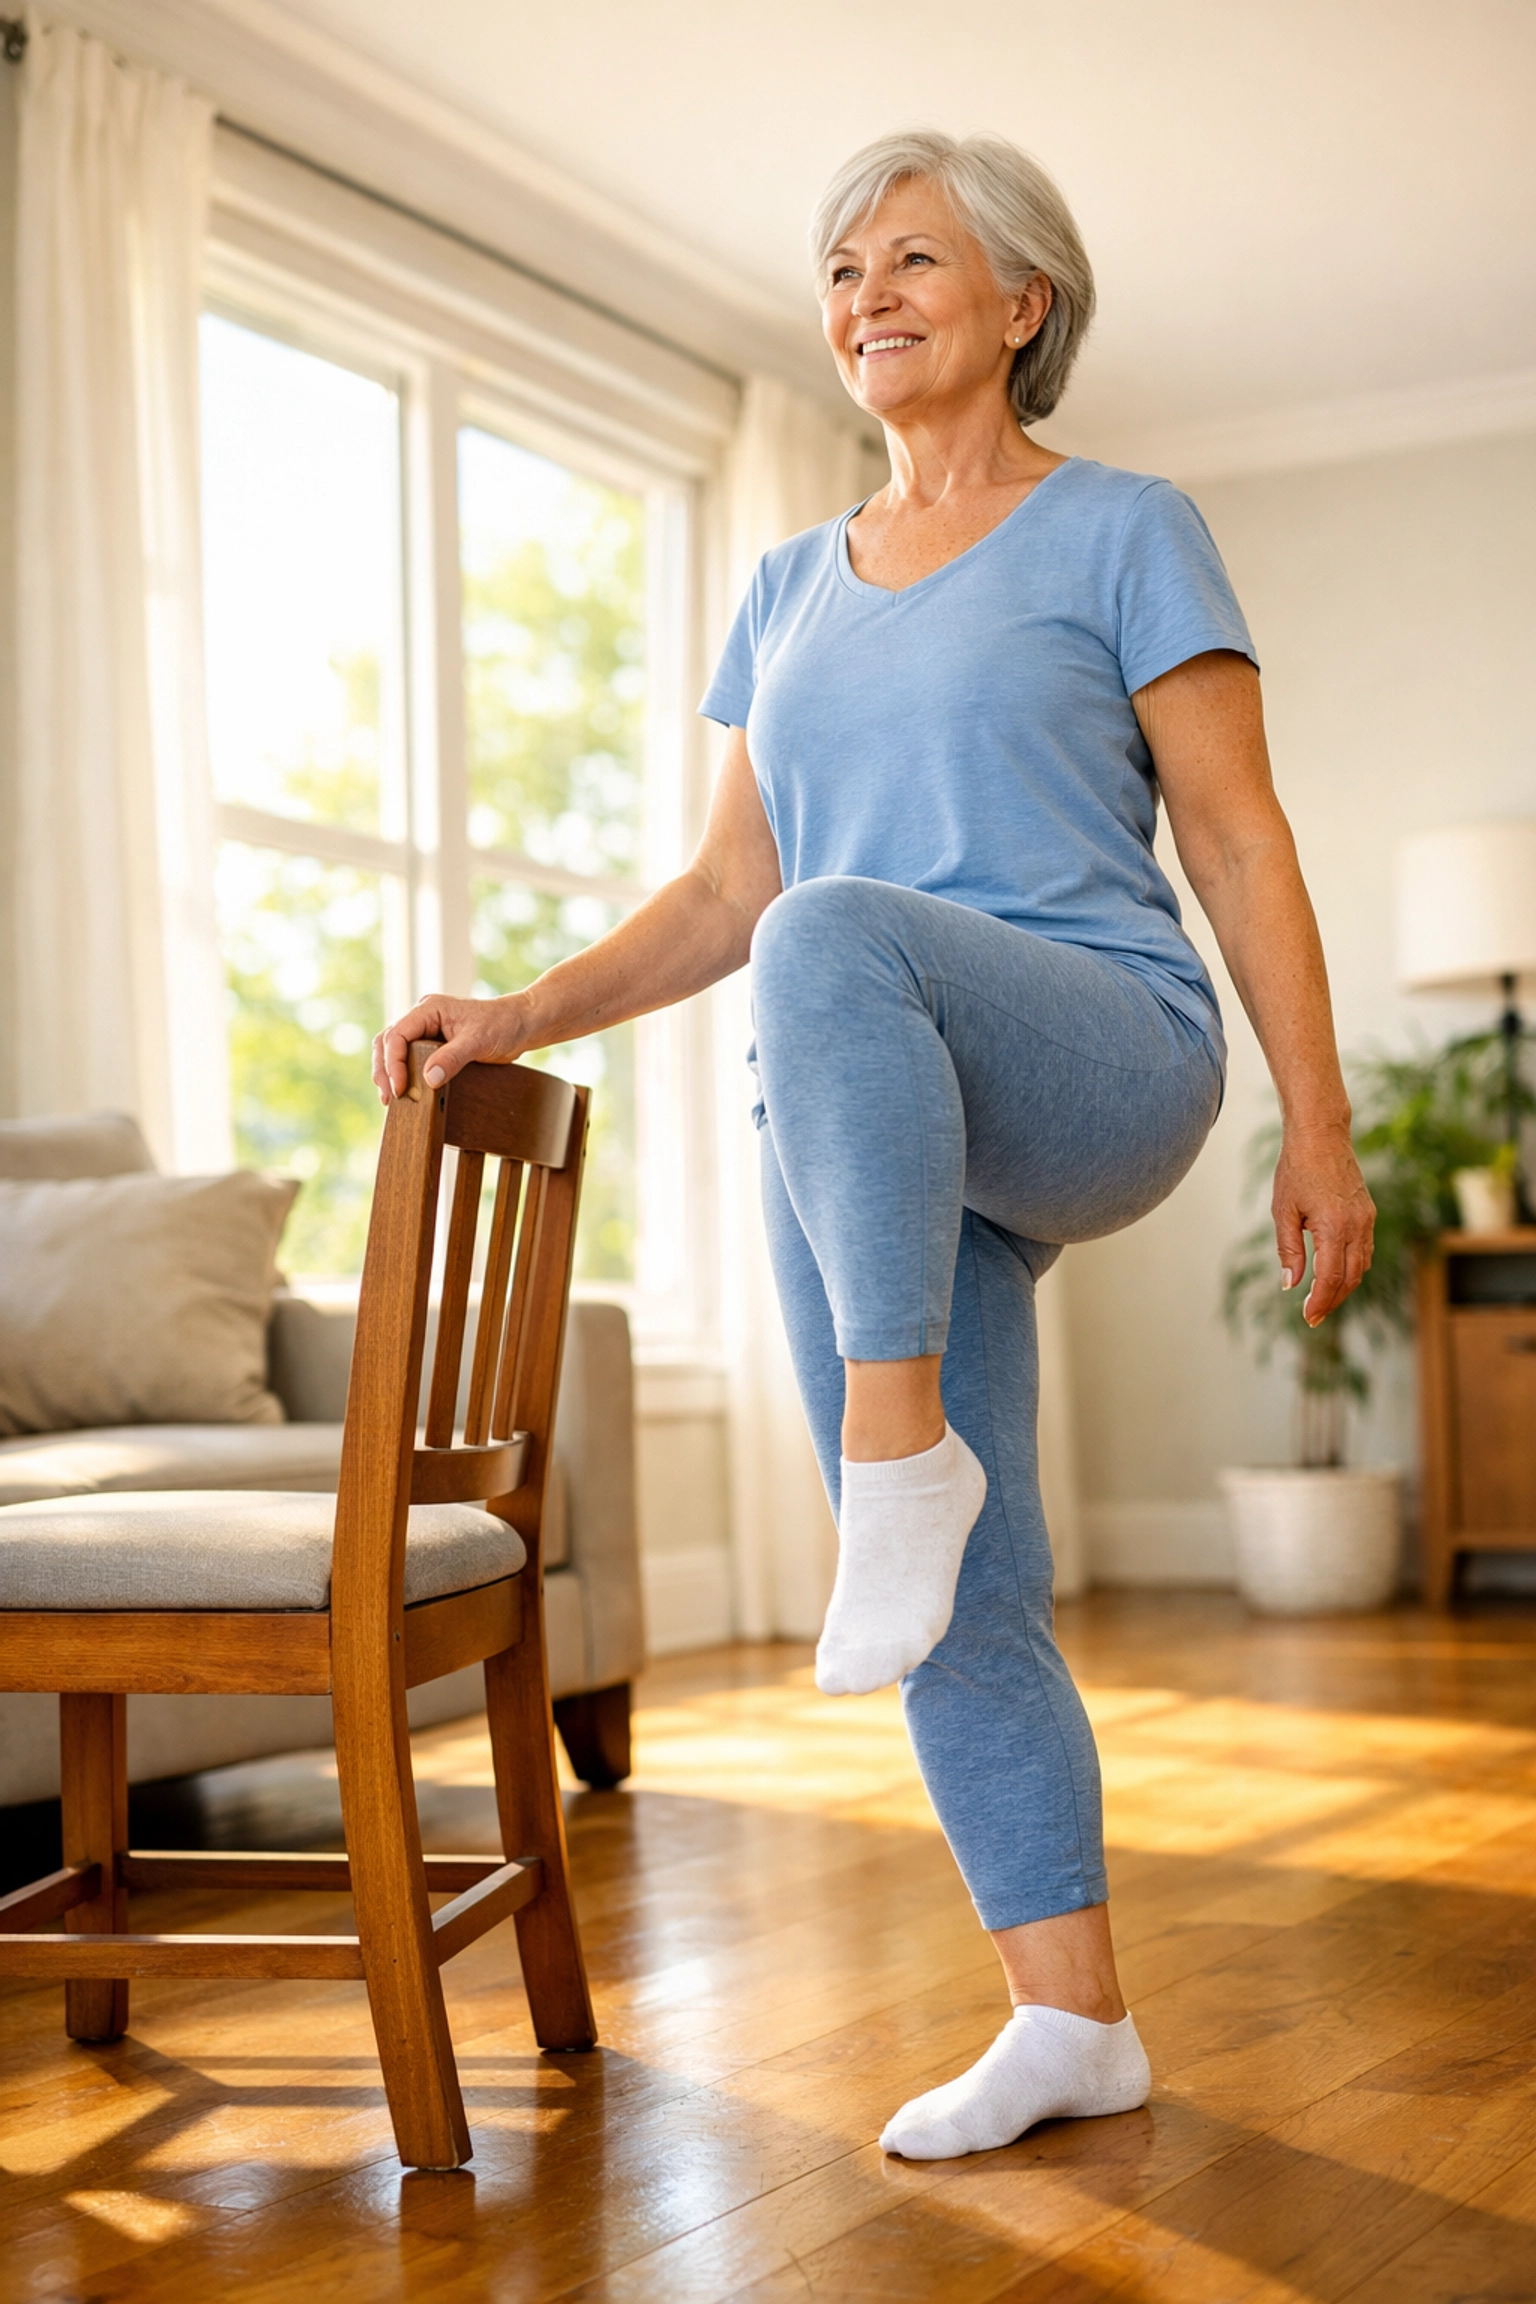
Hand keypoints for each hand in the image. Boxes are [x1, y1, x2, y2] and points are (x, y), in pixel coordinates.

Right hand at [372, 992, 530, 1104]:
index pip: (397, 1035)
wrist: (521, 1024)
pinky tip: (404, 1091)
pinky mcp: (433, 1043)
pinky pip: (409, 1056)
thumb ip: (452, 1058)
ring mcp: (427, 1029)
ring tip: (391, 1098)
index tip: (400, 1089)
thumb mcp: (478, 1042)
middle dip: (385, 1070)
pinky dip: (402, 1073)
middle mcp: (423, 1017)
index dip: (393, 1063)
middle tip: (389, 1098)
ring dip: (389, 1072)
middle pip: (388, 1042)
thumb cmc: (503, 1025)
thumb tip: (428, 1080)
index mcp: (429, 1009)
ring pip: (393, 1049)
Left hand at [1272, 1123, 1374, 1324]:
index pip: (1331, 1277)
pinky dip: (1353, 1268)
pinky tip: (1336, 1274)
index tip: (1308, 1317)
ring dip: (1344, 1287)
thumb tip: (1290, 1283)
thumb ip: (1289, 1250)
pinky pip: (1365, 1250)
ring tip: (1323, 1300)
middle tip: (1313, 1317)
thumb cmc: (1296, 1170)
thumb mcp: (1284, 1211)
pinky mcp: (1368, 1213)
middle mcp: (1357, 1225)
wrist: (1321, 1136)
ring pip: (1361, 1266)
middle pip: (1350, 1277)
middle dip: (1332, 1300)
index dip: (1320, 1301)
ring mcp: (1366, 1219)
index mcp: (1334, 1226)